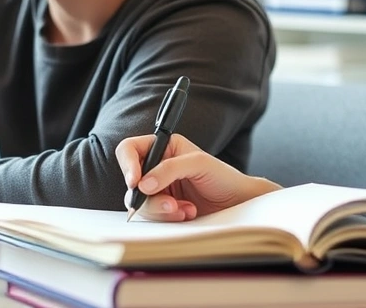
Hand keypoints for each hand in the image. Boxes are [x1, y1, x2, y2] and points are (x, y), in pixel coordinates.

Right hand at [115, 133, 279, 221]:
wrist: (238, 204)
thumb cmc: (223, 177)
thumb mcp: (198, 164)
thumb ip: (169, 169)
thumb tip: (142, 184)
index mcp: (163, 148)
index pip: (129, 150)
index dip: (127, 164)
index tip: (135, 182)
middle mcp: (157, 167)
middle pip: (131, 181)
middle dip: (149, 196)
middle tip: (171, 204)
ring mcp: (159, 189)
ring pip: (141, 202)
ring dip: (162, 209)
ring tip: (185, 210)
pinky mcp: (163, 208)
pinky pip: (152, 216)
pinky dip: (168, 218)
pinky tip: (187, 214)